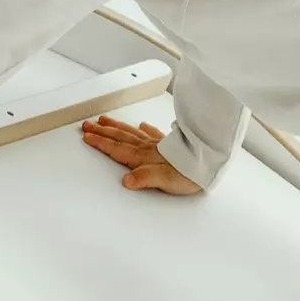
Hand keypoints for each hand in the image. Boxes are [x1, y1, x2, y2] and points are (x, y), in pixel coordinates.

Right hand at [79, 114, 200, 195]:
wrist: (212, 162)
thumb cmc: (190, 173)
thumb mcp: (165, 180)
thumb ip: (144, 179)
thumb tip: (127, 180)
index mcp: (144, 157)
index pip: (116, 149)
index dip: (100, 142)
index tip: (86, 136)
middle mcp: (149, 148)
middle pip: (120, 137)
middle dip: (103, 131)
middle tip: (88, 125)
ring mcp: (159, 144)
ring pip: (132, 132)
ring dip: (117, 126)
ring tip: (105, 120)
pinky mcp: (171, 144)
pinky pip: (152, 133)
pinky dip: (144, 129)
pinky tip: (142, 125)